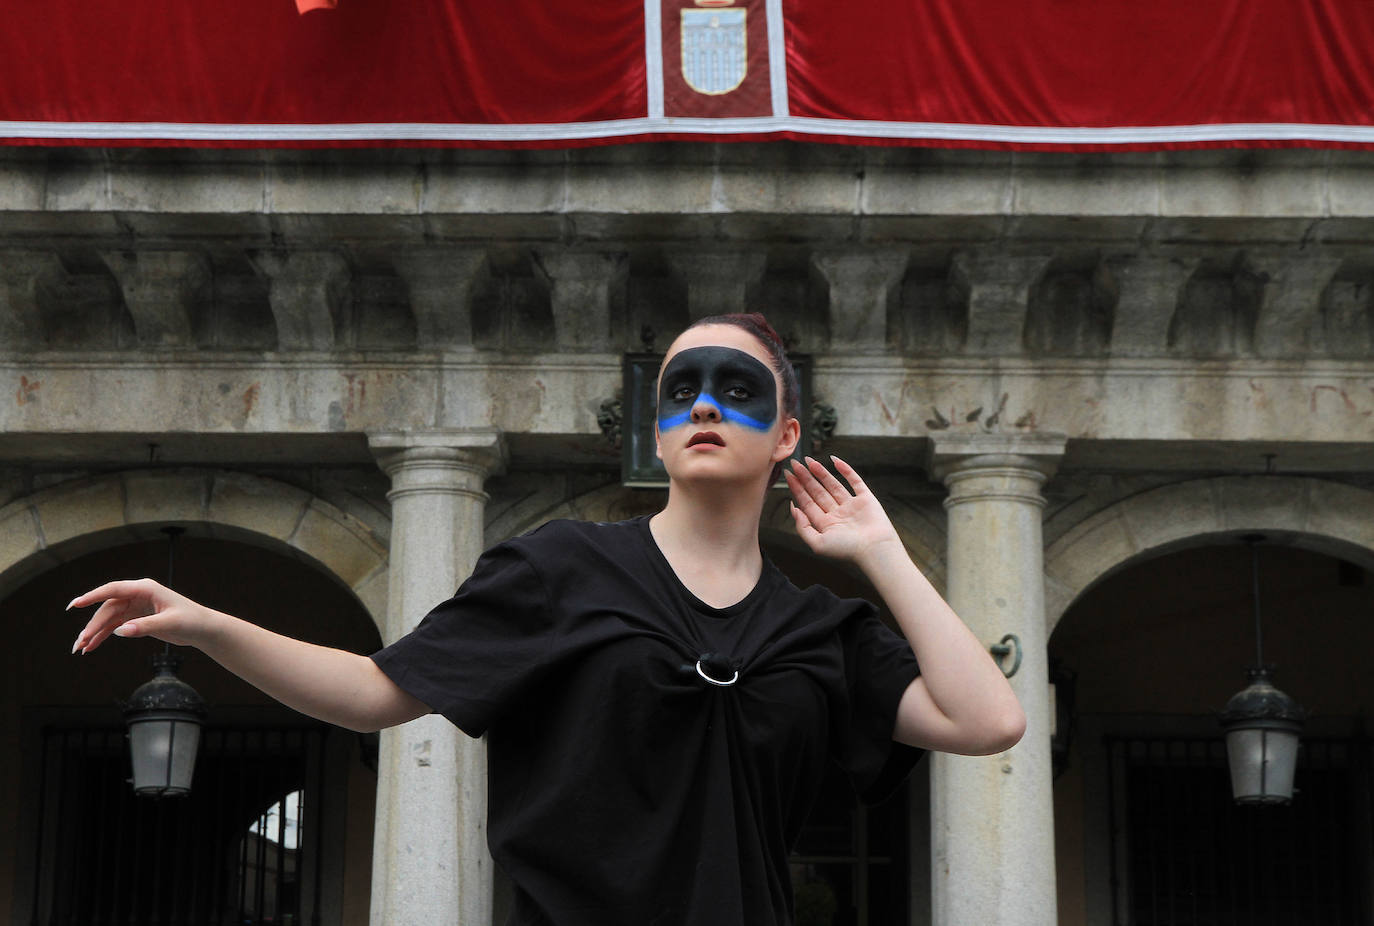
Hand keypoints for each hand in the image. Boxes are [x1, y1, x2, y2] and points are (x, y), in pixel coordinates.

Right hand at [68, 579, 216, 654]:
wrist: (203, 629)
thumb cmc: (191, 620)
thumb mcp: (169, 623)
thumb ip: (145, 626)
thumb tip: (120, 631)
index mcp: (145, 588)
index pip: (113, 589)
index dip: (93, 596)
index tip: (76, 604)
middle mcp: (137, 595)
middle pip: (108, 609)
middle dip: (92, 625)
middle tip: (80, 642)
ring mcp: (135, 607)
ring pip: (108, 619)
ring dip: (94, 633)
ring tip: (80, 648)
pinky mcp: (136, 619)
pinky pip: (114, 627)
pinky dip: (102, 636)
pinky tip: (91, 647)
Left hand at [784, 456, 901, 565]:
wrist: (874, 548)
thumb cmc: (847, 550)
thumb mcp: (817, 543)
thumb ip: (802, 527)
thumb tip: (792, 508)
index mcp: (826, 524)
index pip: (808, 503)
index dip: (797, 488)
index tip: (788, 475)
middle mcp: (837, 514)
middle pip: (817, 492)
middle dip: (805, 478)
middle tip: (795, 464)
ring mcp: (851, 505)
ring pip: (833, 485)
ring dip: (820, 472)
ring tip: (809, 461)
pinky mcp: (865, 499)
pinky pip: (854, 481)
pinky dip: (845, 470)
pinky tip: (834, 461)